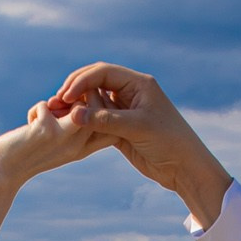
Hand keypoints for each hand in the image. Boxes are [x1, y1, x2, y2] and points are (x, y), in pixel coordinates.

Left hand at [0, 99, 111, 186]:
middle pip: (98, 109)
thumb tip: (77, 99)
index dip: (101, 110)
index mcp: (83, 149)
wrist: (6, 172)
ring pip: (79, 104)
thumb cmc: (31, 155)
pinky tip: (30, 121)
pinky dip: (36, 109)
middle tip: (59, 106)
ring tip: (48, 112)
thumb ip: (72, 127)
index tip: (78, 109)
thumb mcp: (59, 144)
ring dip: (60, 101)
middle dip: (80, 98)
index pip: (110, 127)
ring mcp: (63, 138)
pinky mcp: (46, 130)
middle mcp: (78, 145)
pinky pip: (46, 106)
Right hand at [35, 61, 232, 225]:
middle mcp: (131, 93)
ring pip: (94, 102)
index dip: (81, 81)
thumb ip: (104, 120)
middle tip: (56, 102)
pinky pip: (97, 120)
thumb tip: (74, 114)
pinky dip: (83, 122)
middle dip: (75, 90)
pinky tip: (69, 127)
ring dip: (77, 107)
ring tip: (58, 114)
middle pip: (95, 82)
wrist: (184, 168)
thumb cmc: (168, 142)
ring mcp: (125, 111)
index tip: (66, 96)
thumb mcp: (136, 128)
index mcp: (139, 84)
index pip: (103, 72)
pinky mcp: (120, 129)